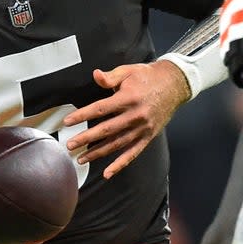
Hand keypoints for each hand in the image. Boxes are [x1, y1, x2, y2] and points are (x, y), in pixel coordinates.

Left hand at [62, 61, 188, 179]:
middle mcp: (135, 115)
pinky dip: (120, 164)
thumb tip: (95, 75)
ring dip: (98, 153)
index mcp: (128, 98)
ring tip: (81, 158)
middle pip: (106, 130)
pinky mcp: (148, 136)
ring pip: (116, 144)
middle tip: (70, 146)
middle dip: (86, 139)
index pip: (100, 109)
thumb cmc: (148, 77)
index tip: (67, 122)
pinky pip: (132, 153)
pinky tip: (108, 173)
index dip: (82, 115)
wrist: (174, 85)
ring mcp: (142, 128)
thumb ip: (111, 77)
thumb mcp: (128, 71)